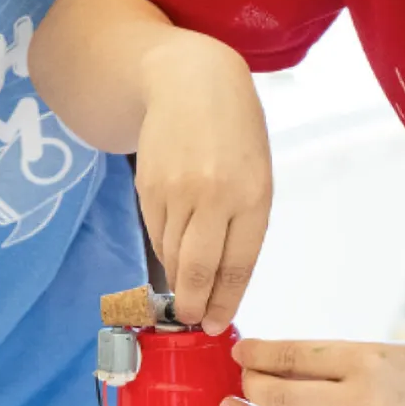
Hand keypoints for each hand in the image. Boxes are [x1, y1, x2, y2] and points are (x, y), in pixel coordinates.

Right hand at [134, 34, 272, 332]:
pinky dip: (164, 247)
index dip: (224, 301)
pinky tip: (173, 245)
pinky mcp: (147, 188)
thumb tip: (222, 277)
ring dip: (177, 277)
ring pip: (172, 255)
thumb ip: (244, 223)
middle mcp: (213, 196)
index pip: (237, 265)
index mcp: (253, 196)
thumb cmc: (235, 132)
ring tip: (185, 286)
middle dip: (193, 303)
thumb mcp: (257, 174)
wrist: (190, 82)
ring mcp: (176, 192)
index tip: (215, 323)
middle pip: (197, 269)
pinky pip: (156, 233)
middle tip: (191, 319)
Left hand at [223, 339, 404, 405]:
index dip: (258, 354)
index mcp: (367, 360)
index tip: (240, 350)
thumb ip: (333, 362)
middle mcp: (361, 401)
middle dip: (248, 388)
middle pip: (281, 397)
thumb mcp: (385, 352)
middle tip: (237, 379)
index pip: (293, 356)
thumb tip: (275, 364)